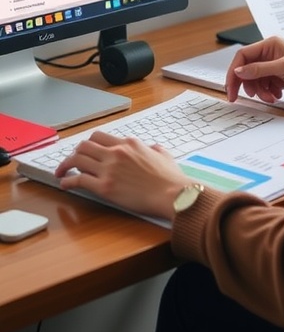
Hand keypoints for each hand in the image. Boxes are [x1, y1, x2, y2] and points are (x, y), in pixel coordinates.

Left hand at [55, 131, 191, 221]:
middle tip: (71, 161)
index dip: (88, 144)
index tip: (84, 151)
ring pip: (77, 159)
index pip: (99, 137)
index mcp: (129, 144)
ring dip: (66, 165)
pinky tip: (65, 184)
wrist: (173, 194)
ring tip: (62, 171)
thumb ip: (155, 149)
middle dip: (75, 152)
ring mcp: (109, 169)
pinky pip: (79, 179)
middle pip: (84, 145)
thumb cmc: (171, 178)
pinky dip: (68, 181)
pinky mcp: (105, 187)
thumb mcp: (164, 155)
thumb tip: (154, 149)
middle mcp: (116, 152)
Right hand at [225, 35, 283, 103]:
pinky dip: (266, 92)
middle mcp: (269, 53)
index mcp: (270, 44)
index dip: (234, 71)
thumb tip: (239, 71)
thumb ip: (260, 69)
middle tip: (237, 98)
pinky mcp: (277, 77)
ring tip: (270, 97)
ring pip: (254, 79)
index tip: (231, 87)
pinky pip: (263, 85)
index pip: (243, 56)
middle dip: (243, 84)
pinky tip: (277, 95)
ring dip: (259, 91)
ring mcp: (273, 66)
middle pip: (246, 69)